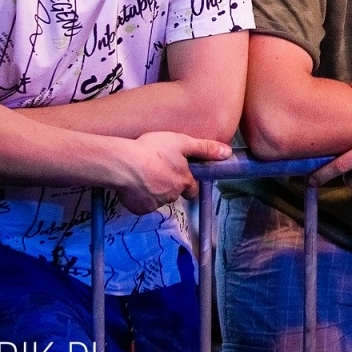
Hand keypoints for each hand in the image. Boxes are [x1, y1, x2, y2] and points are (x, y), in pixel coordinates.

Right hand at [113, 131, 229, 215]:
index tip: (179, 176)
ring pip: (158, 199)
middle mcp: (172, 196)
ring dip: (153, 191)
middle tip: (157, 171)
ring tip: (142, 175)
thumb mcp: (182, 142)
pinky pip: (141, 205)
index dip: (187, 182)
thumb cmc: (153, 149)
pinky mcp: (139, 209)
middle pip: (174, 193)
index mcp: (184, 181)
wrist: (123, 163)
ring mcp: (155, 204)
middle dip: (168, 185)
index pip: (192, 189)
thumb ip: (205, 149)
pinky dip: (138, 197)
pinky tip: (132, 184)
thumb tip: (228, 153)